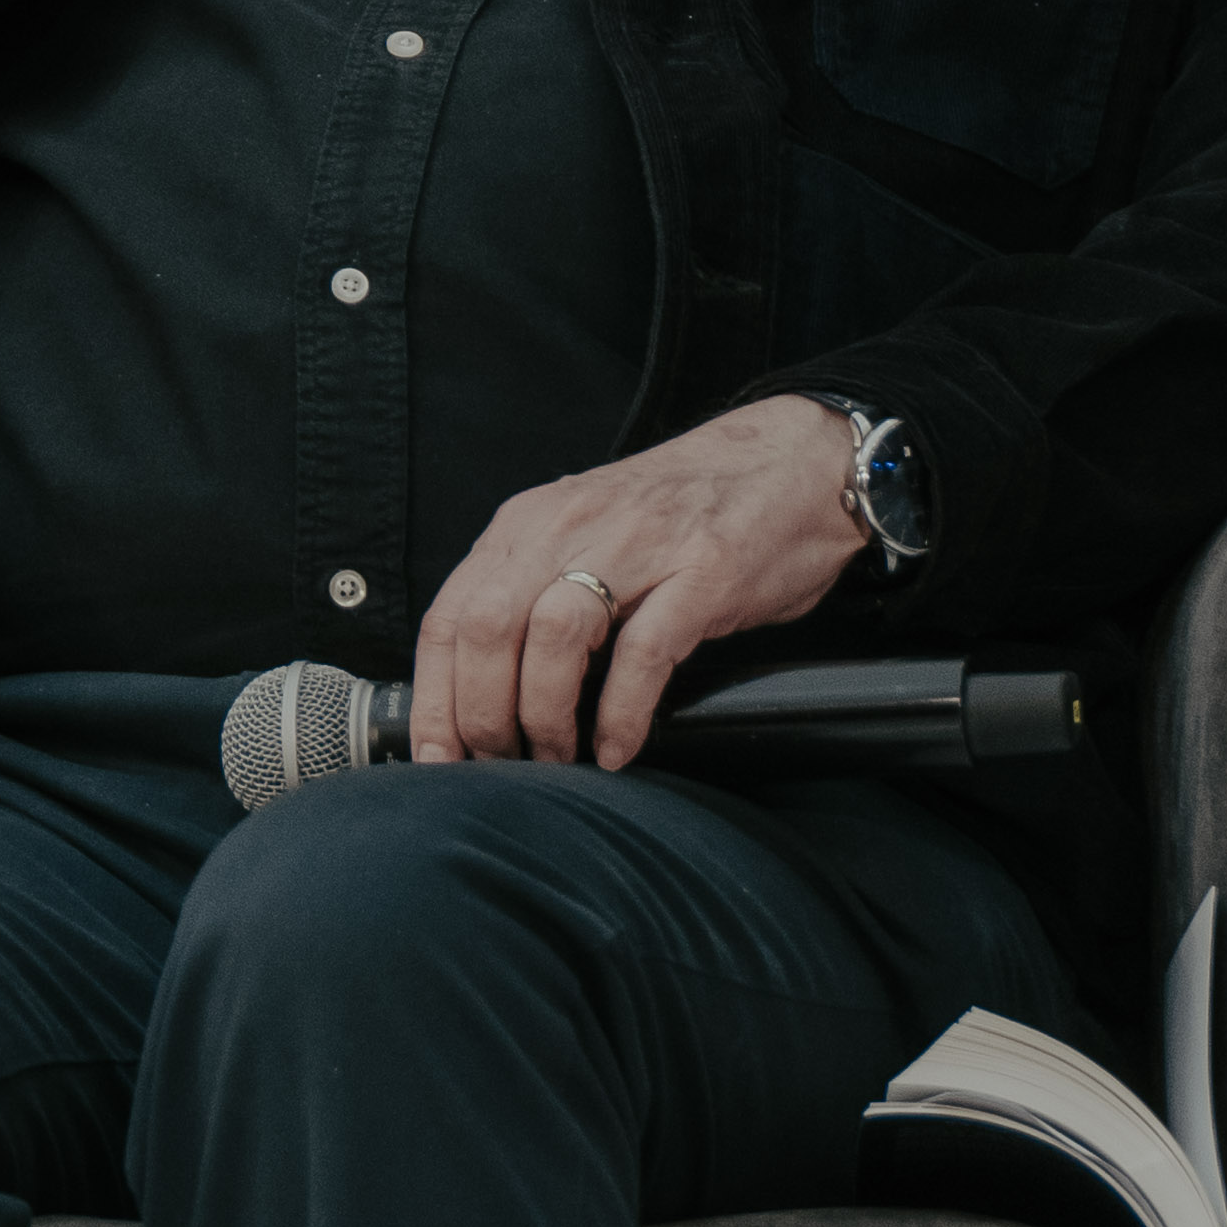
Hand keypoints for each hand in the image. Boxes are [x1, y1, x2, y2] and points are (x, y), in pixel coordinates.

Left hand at [412, 397, 874, 769]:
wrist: (792, 461)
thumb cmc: (685, 513)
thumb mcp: (584, 535)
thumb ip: (531, 590)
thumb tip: (476, 688)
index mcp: (530, 523)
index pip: (449, 616)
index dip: (434, 698)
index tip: (435, 757)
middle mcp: (571, 526)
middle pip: (488, 630)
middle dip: (483, 716)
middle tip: (502, 765)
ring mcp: (638, 546)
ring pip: (552, 639)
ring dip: (545, 717)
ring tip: (558, 758)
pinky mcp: (703, 573)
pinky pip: (642, 654)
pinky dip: (621, 714)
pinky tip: (617, 748)